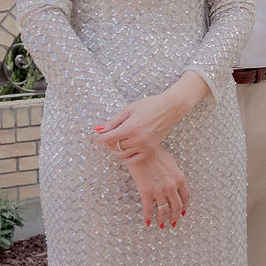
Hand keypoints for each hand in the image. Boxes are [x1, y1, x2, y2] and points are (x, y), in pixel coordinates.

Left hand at [93, 73, 208, 159]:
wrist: (170, 108)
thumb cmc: (150, 105)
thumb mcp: (128, 110)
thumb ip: (113, 122)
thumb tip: (99, 129)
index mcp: (130, 128)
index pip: (107, 139)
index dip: (98, 138)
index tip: (95, 137)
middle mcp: (137, 139)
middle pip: (114, 146)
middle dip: (109, 141)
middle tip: (109, 134)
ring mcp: (145, 146)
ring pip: (123, 154)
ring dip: (117, 148)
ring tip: (119, 140)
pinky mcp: (151, 149)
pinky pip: (135, 159)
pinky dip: (128, 156)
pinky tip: (127, 148)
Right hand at [127, 146, 190, 227]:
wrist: (142, 150)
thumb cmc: (155, 154)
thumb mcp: (172, 163)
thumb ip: (175, 175)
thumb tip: (176, 182)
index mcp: (180, 179)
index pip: (185, 197)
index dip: (184, 207)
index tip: (182, 212)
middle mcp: (171, 187)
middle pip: (176, 207)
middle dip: (175, 217)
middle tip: (173, 222)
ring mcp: (159, 191)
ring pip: (163, 211)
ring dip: (162, 220)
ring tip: (161, 225)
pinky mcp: (146, 193)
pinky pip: (148, 209)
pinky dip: (148, 218)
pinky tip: (147, 222)